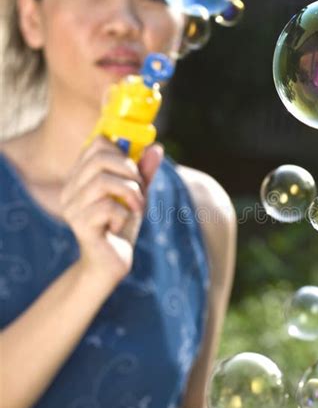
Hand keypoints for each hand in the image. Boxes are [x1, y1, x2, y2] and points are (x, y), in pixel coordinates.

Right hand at [60, 136, 161, 282]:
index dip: (122, 150)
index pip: (96, 143)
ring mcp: (72, 207)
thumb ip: (144, 173)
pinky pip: (107, 207)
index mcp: (80, 177)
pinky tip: (121, 224)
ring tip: (137, 207)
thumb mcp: (136, 196)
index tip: (136, 169)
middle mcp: (71, 189)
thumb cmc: (121, 227)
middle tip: (141, 188)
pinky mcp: (80, 225)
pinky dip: (124, 213)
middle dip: (129, 170)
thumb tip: (157, 148)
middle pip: (99, 158)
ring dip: (130, 192)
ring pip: (102, 181)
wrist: (110, 264)